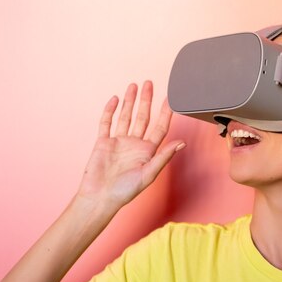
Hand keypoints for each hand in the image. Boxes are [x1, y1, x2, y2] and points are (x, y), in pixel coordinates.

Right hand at [76, 81, 184, 212]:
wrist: (100, 198)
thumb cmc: (125, 191)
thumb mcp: (148, 174)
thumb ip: (164, 156)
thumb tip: (182, 143)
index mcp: (148, 151)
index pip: (159, 127)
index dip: (165, 113)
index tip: (170, 99)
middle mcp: (134, 144)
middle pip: (143, 117)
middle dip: (146, 100)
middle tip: (149, 83)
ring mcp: (119, 142)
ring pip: (125, 116)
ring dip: (129, 101)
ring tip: (133, 86)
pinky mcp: (103, 143)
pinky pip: (107, 123)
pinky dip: (110, 111)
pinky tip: (114, 99)